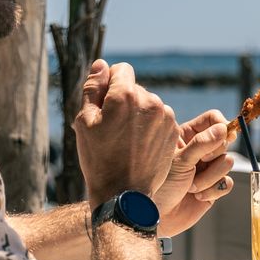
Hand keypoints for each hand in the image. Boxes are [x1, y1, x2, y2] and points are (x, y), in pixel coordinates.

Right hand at [74, 60, 177, 204]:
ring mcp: (166, 117)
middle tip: (112, 128)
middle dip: (124, 101)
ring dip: (138, 114)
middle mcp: (150, 101)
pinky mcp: (174, 131)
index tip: (105, 105)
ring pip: (148, 103)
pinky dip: (150, 127)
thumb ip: (92, 88)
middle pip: (135, 88)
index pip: (121, 70)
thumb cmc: (99, 159)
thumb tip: (102, 64)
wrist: (123, 194)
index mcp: (125, 95)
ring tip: (126, 139)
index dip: (109, 85)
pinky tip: (139, 145)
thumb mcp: (85, 122)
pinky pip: (160, 118)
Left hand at [155, 109, 237, 235]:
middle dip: (212, 157)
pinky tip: (198, 196)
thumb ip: (202, 144)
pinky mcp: (213, 186)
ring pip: (227, 163)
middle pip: (224, 141)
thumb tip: (224, 129)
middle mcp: (199, 150)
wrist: (155, 216)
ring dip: (209, 178)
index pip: (212, 119)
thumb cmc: (159, 185)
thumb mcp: (179, 161)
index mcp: (187, 136)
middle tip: (197, 165)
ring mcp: (207, 168)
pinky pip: (227, 182)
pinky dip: (214, 190)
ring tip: (191, 186)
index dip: (221, 126)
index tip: (224, 136)